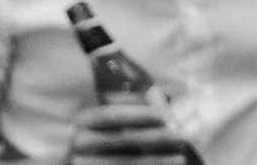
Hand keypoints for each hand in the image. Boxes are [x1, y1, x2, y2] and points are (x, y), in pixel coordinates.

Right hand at [67, 105, 192, 163]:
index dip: (138, 114)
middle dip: (155, 138)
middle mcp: (80, 143)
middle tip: (181, 136)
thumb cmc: (95, 135)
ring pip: (125, 162)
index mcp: (82, 120)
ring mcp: (84, 163)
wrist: (76, 163)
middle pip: (123, 139)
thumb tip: (154, 97)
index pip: (111, 115)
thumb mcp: (103, 119)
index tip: (165, 116)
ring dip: (156, 160)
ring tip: (180, 158)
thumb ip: (123, 105)